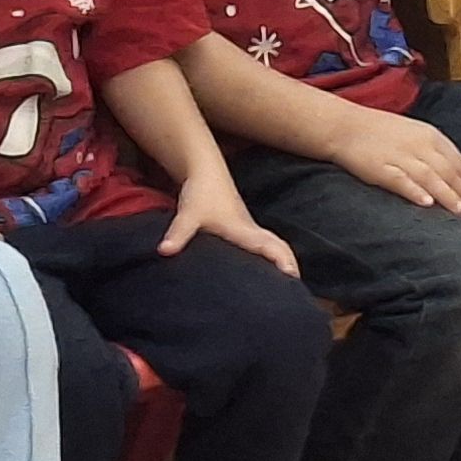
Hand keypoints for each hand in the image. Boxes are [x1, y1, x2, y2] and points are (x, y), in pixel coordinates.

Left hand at [162, 174, 299, 277]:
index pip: (270, 246)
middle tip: (296, 288)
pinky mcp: (241, 229)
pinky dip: (271, 256)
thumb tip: (164, 252)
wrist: (205, 171)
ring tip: (287, 285)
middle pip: (279, 248)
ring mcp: (248, 229)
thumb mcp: (189, 214)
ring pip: (272, 246)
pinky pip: (263, 245)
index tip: (292, 277)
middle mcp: (250, 230)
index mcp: (243, 230)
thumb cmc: (201, 192)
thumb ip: (178, 233)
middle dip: (290, 266)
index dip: (283, 260)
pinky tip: (264, 271)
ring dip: (282, 261)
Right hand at [326, 104, 460, 215]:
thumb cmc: (383, 132)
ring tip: (459, 211)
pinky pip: (401, 180)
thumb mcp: (419, 134)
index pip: (458, 163)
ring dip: (447, 195)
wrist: (345, 126)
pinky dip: (415, 191)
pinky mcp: (380, 167)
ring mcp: (400, 156)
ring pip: (430, 176)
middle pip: (448, 171)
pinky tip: (427, 203)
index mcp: (430, 136)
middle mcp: (419, 145)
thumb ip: (444, 152)